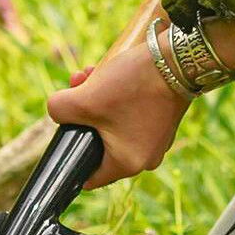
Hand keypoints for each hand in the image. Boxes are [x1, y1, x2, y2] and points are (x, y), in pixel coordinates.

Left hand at [45, 43, 191, 189]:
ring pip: (110, 123)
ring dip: (95, 99)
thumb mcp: (85, 98)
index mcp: (128, 164)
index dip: (70, 155)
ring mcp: (156, 139)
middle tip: (74, 86)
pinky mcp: (161, 119)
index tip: (63, 130)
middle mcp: (146, 157)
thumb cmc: (133, 85)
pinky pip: (128, 115)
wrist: (178, 59)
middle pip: (97, 141)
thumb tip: (56, 112)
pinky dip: (115, 97)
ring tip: (87, 73)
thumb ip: (58, 110)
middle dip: (81, 112)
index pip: (88, 175)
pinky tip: (106, 72)